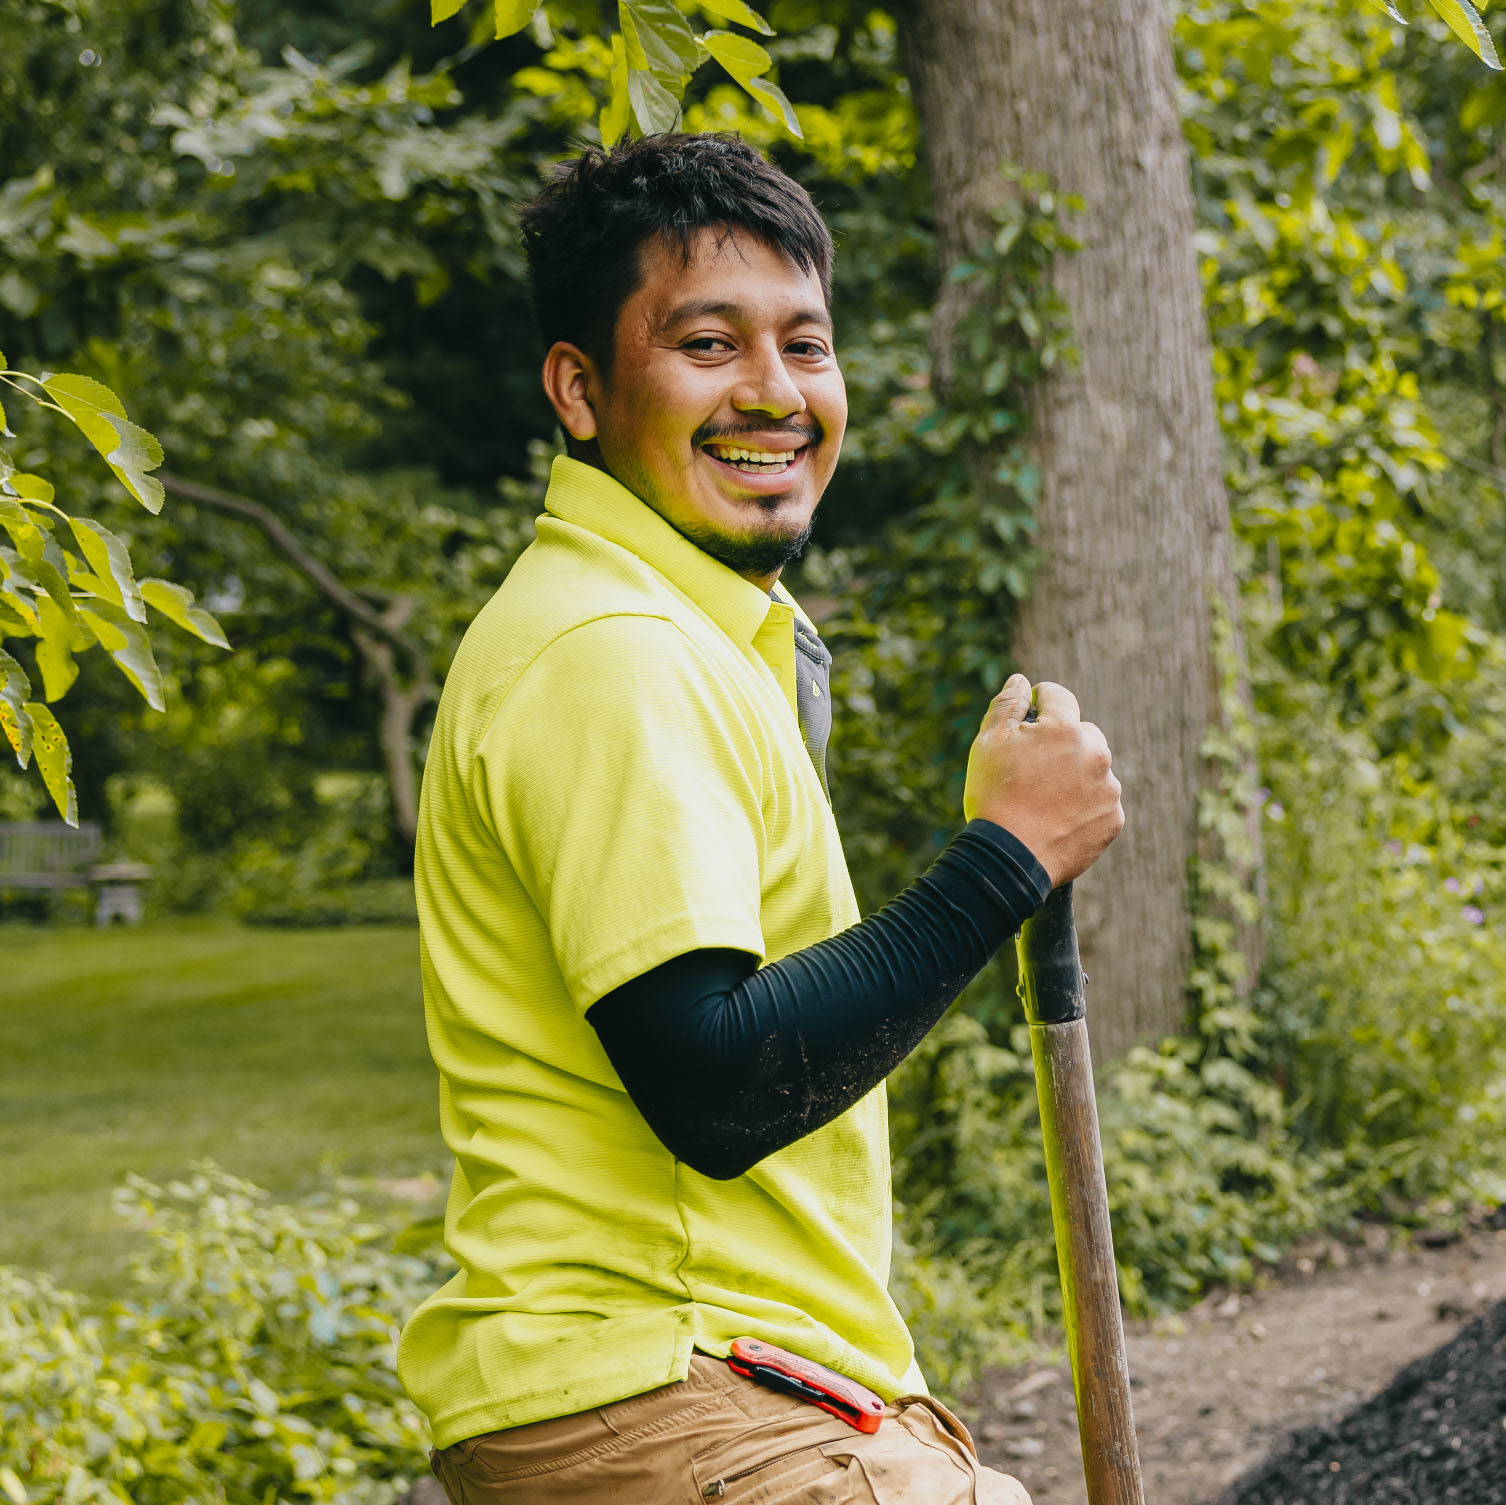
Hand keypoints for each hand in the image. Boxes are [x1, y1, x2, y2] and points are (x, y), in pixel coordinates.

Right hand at [962, 673, 1123, 886]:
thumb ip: (1007, 705)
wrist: (1009, 860)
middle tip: (1032, 767)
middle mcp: (1096, 753)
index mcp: (1065, 728)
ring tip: (1044, 797)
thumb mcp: (988, 742)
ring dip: (1075, 773)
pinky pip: (1101, 801)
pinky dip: (1084, 805)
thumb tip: (1020, 681)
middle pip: (1083, 732)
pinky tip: (1058, 818)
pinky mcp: (1113, 820)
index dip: (1038, 702)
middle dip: (1061, 741)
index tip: (1027, 718)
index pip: (1058, 696)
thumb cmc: (994, 797)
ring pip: (1094, 767)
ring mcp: (1108, 789)